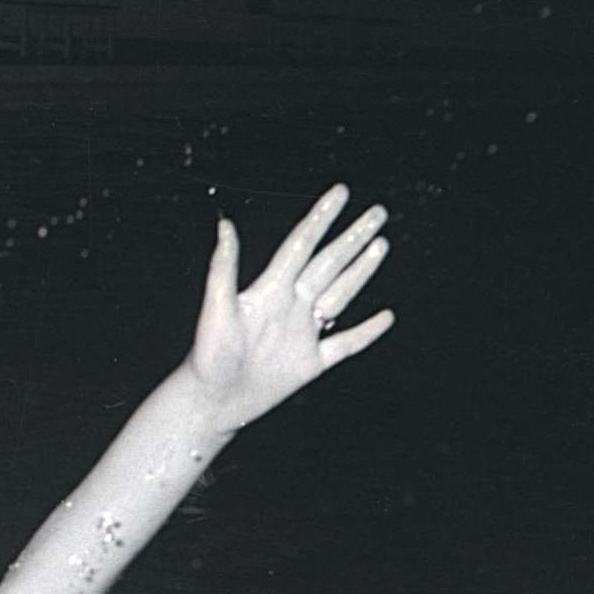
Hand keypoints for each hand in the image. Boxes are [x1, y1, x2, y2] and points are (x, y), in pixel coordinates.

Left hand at [185, 185, 393, 429]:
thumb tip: (224, 224)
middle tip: (378, 212)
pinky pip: (345, 345)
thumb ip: (224, 268)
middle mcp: (289, 306)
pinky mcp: (310, 364)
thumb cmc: (208, 357)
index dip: (321, 218)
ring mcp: (302, 334)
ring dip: (360, 271)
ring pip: (340, 295)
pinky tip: (386, 317)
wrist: (211, 402)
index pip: (301, 245)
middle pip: (328, 264)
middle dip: (352, 238)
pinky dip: (366, 332)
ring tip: (380, 244)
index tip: (340, 191)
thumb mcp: (216, 309)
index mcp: (269, 290)